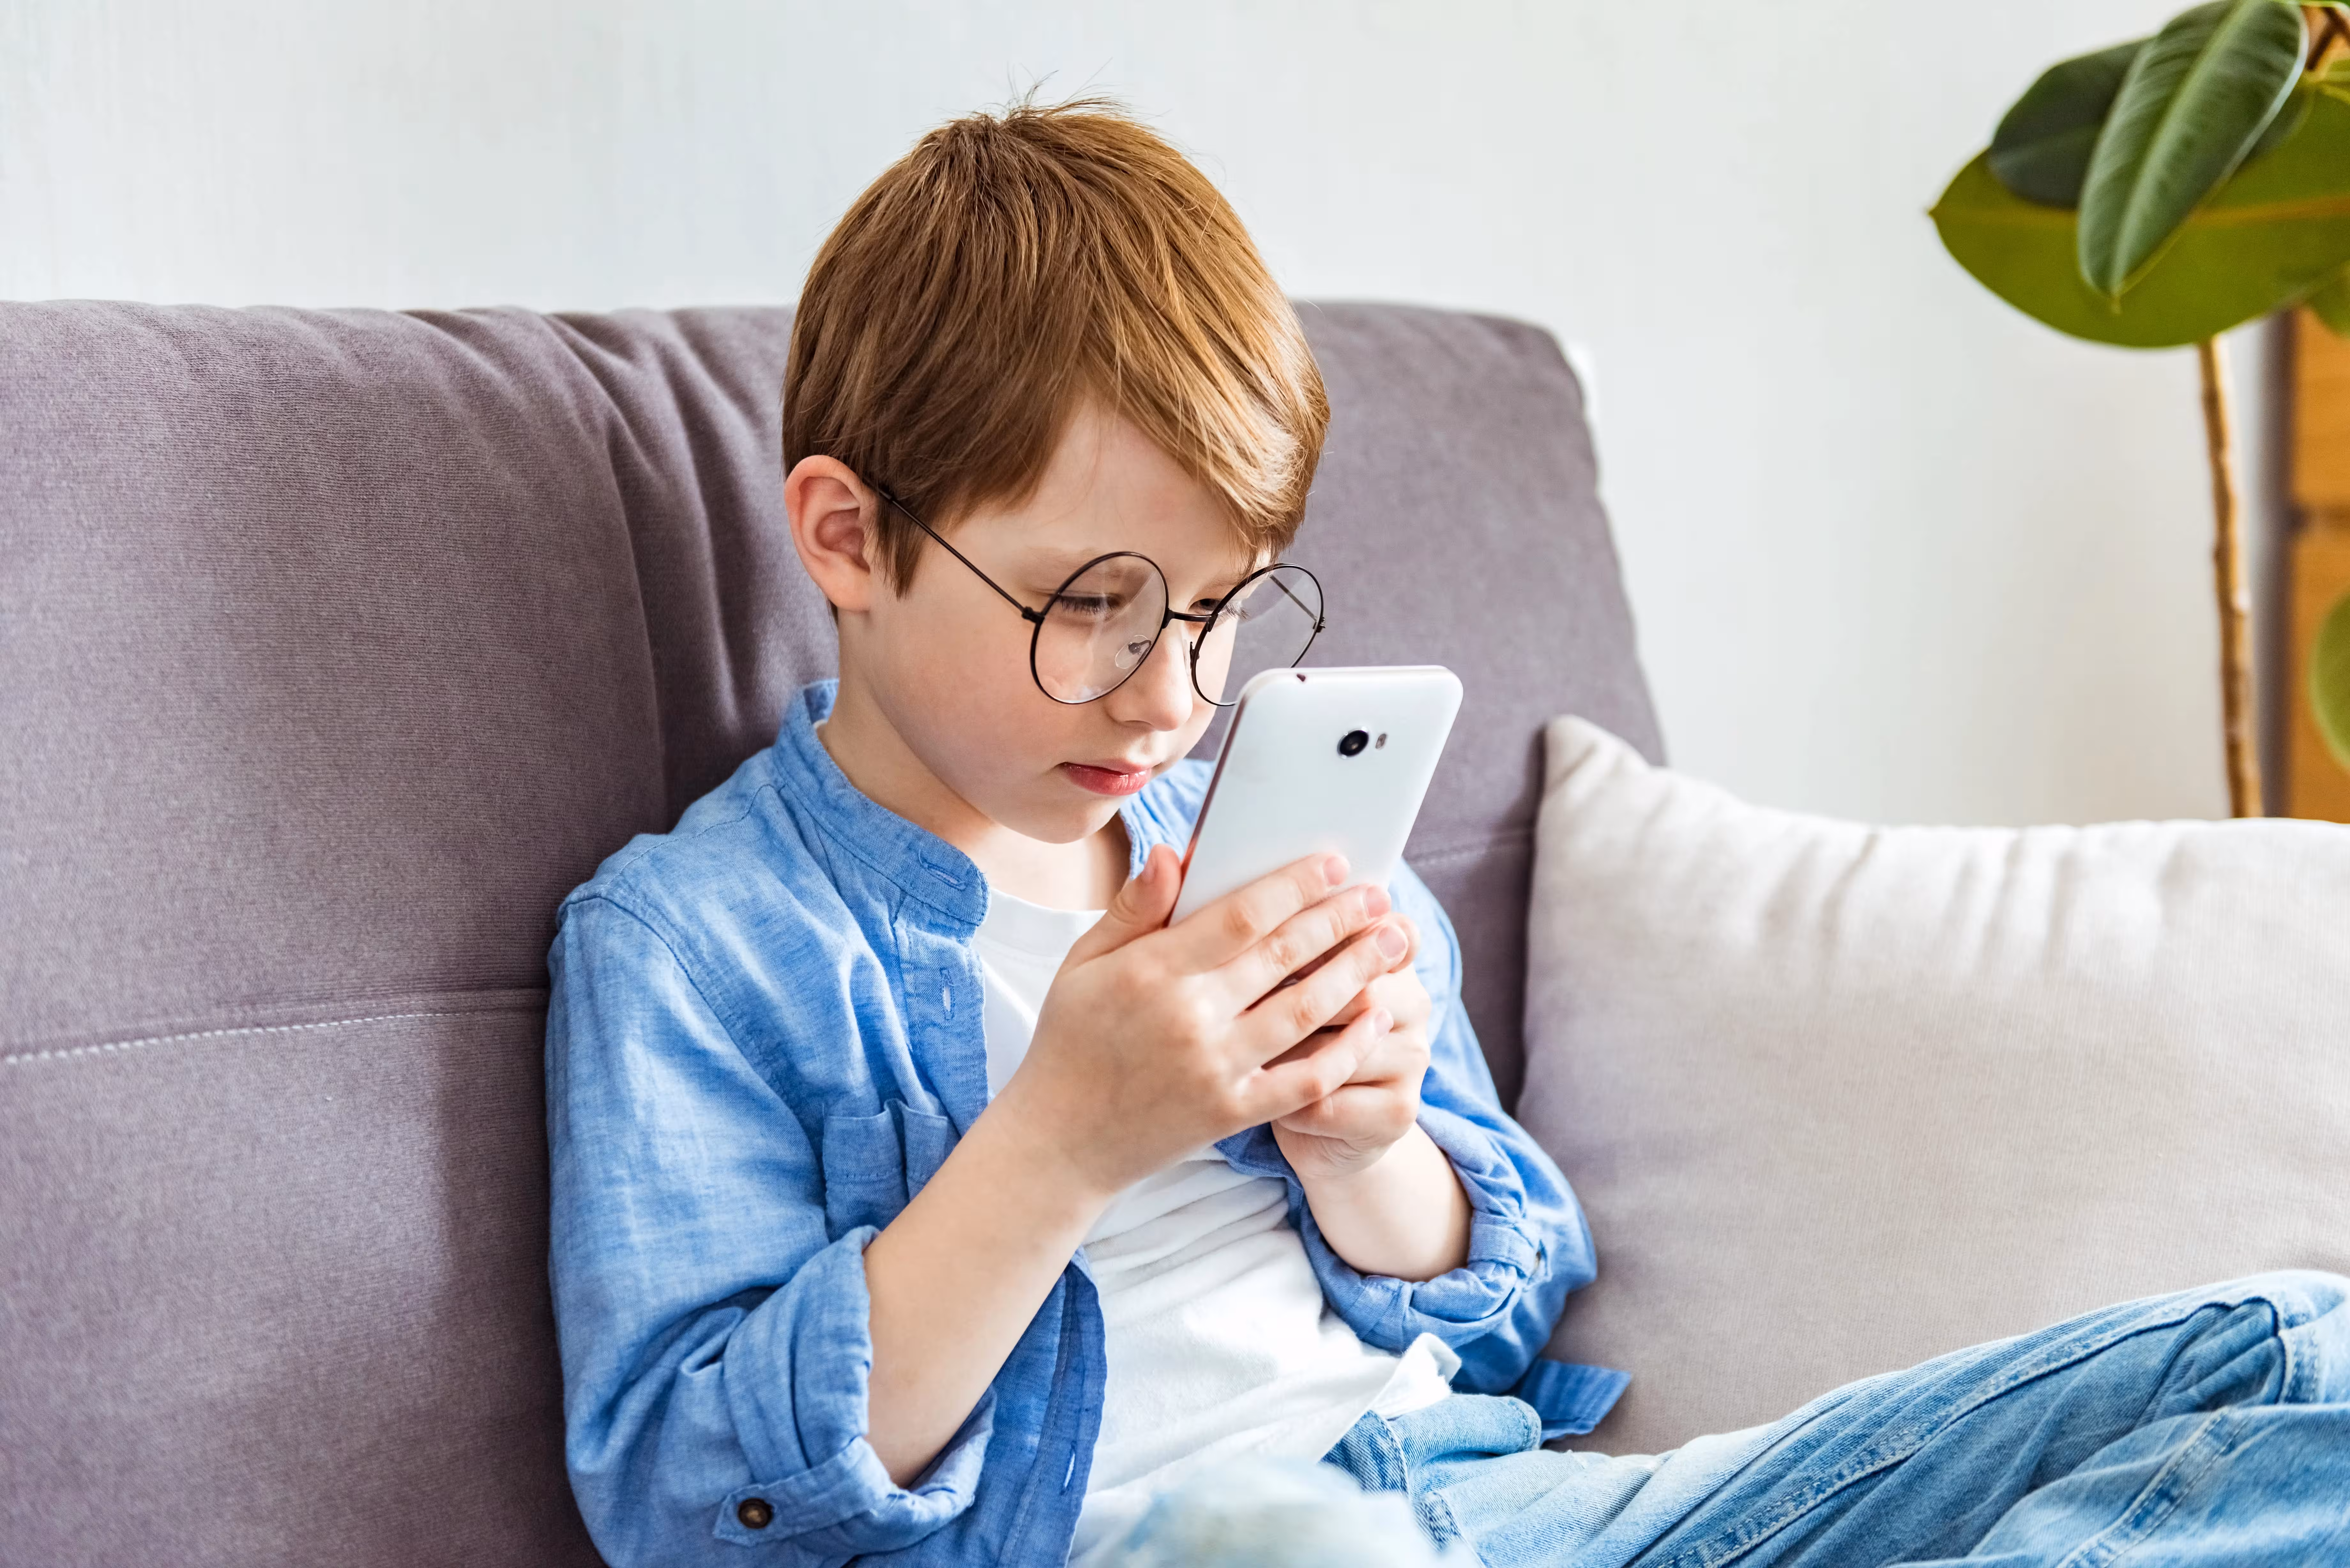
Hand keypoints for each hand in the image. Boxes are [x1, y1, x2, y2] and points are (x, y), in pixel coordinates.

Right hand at [989, 846, 1416, 1201]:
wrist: (1062, 1140)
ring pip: (1305, 1011)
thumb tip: (1172, 852)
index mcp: (1152, 971)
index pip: (1240, 915)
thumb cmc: (1072, 1040)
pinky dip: (1346, 1049)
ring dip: (1356, 972)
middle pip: (1284, 955)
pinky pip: (1305, 1079)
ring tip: (1393, 943)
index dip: (1293, 885)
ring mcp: (1216, 1068)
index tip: (1333, 863)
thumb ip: (1133, 909)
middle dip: (1340, 919)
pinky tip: (1375, 1019)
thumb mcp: (1083, 965)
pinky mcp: (1233, 1112)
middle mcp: (1190, 1017)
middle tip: (1381, 895)